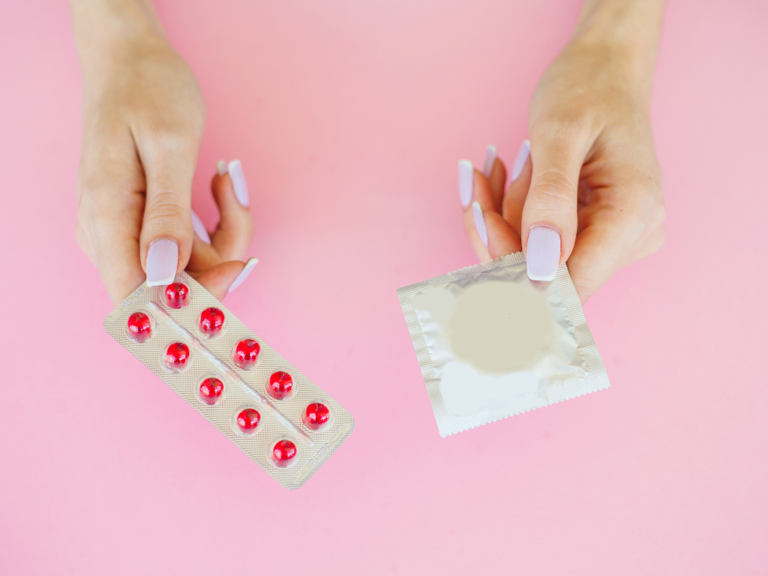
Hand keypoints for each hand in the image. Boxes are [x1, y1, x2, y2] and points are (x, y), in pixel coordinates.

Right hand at [72, 2, 254, 303]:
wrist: (131, 61)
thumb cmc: (148, 92)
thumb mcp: (169, 146)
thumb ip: (167, 214)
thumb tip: (165, 275)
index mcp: (106, 219)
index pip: (140, 297)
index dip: (191, 300)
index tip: (237, 266)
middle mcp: (109, 235)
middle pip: (176, 286)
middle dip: (222, 255)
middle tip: (236, 200)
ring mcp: (127, 232)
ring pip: (191, 267)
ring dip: (225, 232)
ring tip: (226, 179)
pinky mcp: (146, 225)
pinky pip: (191, 246)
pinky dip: (216, 222)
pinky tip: (219, 182)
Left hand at [459, 0, 665, 302]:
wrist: (604, 69)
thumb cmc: (586, 88)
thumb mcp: (560, 132)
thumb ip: (551, 199)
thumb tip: (539, 268)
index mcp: (633, 216)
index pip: (568, 283)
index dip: (515, 268)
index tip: (481, 222)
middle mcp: (632, 236)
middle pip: (545, 273)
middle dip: (499, 233)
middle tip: (476, 185)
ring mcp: (615, 237)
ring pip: (535, 258)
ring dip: (501, 217)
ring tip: (493, 170)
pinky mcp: (595, 232)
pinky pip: (538, 240)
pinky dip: (512, 212)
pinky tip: (502, 176)